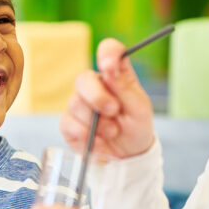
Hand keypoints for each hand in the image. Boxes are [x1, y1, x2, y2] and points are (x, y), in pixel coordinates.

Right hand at [62, 38, 154, 158]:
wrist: (128, 156)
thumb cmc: (136, 127)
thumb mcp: (140, 108)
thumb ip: (124, 87)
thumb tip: (110, 66)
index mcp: (115, 75)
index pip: (109, 51)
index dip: (107, 53)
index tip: (108, 65)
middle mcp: (95, 86)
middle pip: (83, 78)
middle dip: (97, 97)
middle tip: (114, 111)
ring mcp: (79, 104)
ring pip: (75, 103)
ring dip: (96, 122)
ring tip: (113, 132)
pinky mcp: (69, 124)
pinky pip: (68, 124)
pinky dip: (85, 135)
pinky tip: (99, 142)